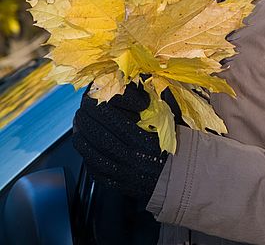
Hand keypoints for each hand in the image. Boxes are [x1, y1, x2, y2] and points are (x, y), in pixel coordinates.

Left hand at [72, 82, 168, 200]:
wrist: (185, 179)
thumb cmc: (179, 146)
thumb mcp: (174, 119)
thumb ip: (161, 99)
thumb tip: (144, 79)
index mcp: (142, 139)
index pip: (108, 116)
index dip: (97, 104)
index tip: (95, 97)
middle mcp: (129, 157)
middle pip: (95, 133)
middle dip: (85, 118)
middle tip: (82, 108)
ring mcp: (122, 173)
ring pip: (90, 152)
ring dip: (81, 135)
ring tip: (79, 124)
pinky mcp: (118, 185)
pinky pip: (94, 170)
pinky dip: (87, 156)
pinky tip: (86, 146)